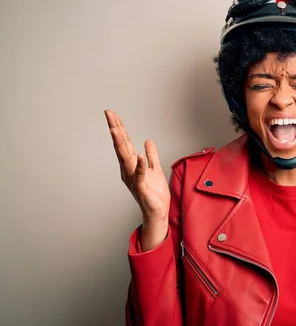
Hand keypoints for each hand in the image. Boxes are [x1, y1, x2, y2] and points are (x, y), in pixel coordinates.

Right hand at [105, 110, 169, 249]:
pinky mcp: (140, 188)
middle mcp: (128, 170)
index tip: (112, 114)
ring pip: (125, 158)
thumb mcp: (155, 169)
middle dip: (115, 129)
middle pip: (121, 146)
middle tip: (109, 114)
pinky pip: (139, 175)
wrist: (157, 212)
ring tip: (116, 129)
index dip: (119, 128)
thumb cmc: (154, 193)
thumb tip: (148, 141)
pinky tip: (137, 154)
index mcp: (131, 165)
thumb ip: (152, 155)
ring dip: (121, 143)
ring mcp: (132, 179)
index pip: (124, 143)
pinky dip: (139, 164)